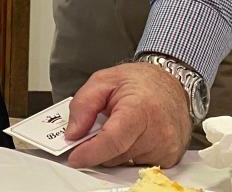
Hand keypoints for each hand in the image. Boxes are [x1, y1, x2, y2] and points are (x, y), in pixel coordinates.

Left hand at [65, 62, 191, 167]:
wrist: (171, 84)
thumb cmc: (140, 81)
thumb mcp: (102, 81)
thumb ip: (83, 105)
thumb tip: (73, 133)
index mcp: (140, 109)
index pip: (113, 140)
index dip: (90, 152)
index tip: (74, 158)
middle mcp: (158, 132)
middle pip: (115, 154)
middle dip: (97, 146)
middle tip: (97, 126)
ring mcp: (166, 148)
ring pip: (123, 161)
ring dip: (113, 149)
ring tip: (119, 125)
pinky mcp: (170, 158)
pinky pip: (137, 163)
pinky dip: (127, 152)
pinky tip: (131, 134)